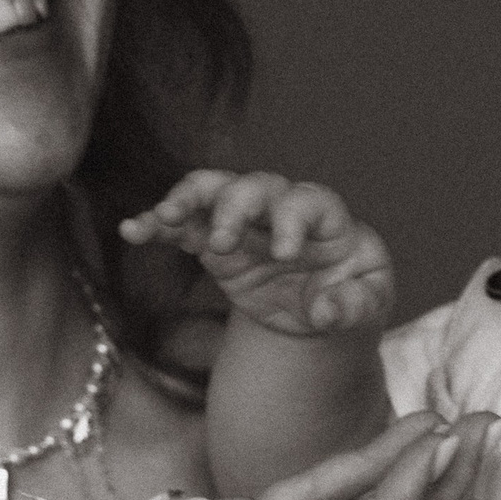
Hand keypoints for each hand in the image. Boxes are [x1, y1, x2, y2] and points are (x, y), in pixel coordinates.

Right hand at [121, 170, 395, 338]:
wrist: (323, 302)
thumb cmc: (351, 292)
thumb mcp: (367, 303)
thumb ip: (354, 306)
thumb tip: (326, 312)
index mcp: (325, 217)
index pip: (306, 203)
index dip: (292, 220)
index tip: (284, 252)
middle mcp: (281, 208)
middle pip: (255, 187)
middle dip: (235, 207)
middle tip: (223, 242)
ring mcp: (244, 220)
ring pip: (212, 190)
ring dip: (187, 199)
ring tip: (164, 218)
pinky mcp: (214, 241)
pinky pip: (183, 225)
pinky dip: (158, 225)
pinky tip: (132, 231)